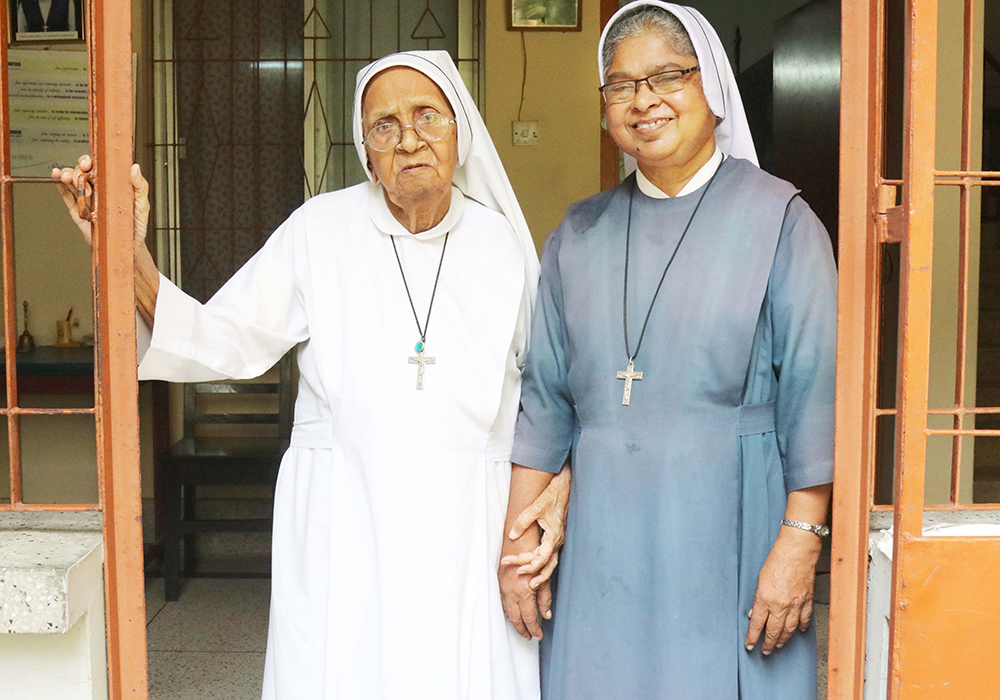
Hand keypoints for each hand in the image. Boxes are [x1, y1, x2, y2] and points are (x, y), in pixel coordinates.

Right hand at [52, 155, 158, 326]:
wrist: (127, 246)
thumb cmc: (136, 224)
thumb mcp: (142, 203)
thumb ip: (140, 185)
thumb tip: (134, 167)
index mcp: (111, 185)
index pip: (98, 168)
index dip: (90, 161)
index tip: (88, 162)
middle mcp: (98, 190)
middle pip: (82, 173)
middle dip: (77, 168)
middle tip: (80, 171)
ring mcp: (87, 200)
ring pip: (73, 183)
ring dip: (66, 175)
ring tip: (65, 177)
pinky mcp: (79, 212)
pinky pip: (67, 197)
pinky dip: (60, 187)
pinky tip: (56, 179)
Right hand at [499, 528, 544, 639]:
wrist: (518, 542)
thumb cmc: (534, 557)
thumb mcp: (544, 578)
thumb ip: (545, 598)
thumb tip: (546, 615)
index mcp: (524, 593)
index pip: (529, 618)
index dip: (534, 629)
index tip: (538, 635)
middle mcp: (512, 593)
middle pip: (516, 618)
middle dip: (523, 630)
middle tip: (529, 637)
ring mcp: (504, 588)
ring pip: (508, 612)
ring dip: (515, 622)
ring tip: (521, 629)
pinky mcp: (500, 583)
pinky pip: (502, 603)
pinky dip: (508, 611)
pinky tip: (512, 614)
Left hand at [500, 464, 569, 595]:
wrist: (564, 487)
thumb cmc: (552, 497)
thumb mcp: (535, 507)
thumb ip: (523, 522)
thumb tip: (512, 535)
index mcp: (553, 536)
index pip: (541, 558)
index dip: (527, 565)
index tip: (513, 566)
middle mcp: (557, 541)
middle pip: (545, 564)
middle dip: (531, 571)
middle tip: (516, 574)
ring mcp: (558, 540)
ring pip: (550, 563)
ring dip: (540, 573)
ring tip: (531, 583)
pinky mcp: (556, 537)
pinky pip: (550, 555)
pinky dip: (543, 563)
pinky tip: (535, 566)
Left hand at [745, 527, 820, 654]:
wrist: (797, 551)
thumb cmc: (777, 560)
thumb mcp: (760, 579)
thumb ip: (758, 598)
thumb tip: (756, 614)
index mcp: (765, 598)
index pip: (756, 624)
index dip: (752, 637)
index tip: (750, 645)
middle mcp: (780, 605)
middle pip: (773, 631)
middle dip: (768, 644)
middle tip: (765, 651)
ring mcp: (795, 605)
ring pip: (789, 629)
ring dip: (783, 639)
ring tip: (778, 645)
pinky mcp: (806, 601)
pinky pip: (804, 619)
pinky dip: (801, 627)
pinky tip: (799, 631)